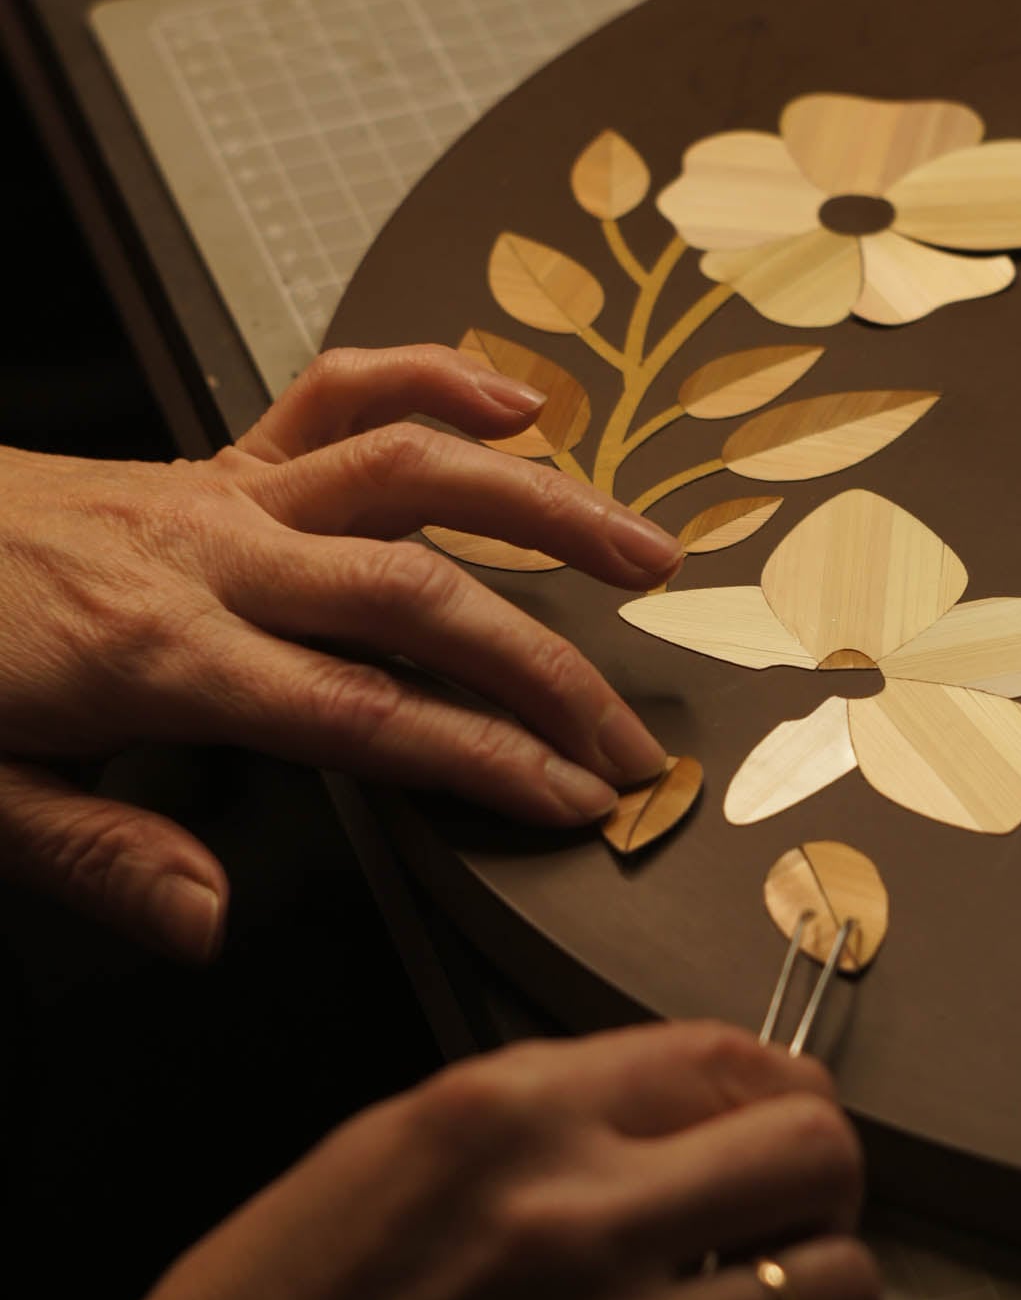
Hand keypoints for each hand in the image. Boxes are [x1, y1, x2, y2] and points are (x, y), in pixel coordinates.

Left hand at [0, 346, 681, 957]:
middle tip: (630, 732)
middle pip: (421, 597)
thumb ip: (99, 854)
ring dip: (540, 505)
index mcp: (163, 656)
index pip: (366, 712)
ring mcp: (222, 493)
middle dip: (547, 668)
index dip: (486, 757)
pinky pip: (338, 393)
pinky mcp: (215, 457)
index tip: (573, 795)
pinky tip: (514, 398)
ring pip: (410, 472)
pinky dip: (432, 377)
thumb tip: (209, 922)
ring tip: (642, 550)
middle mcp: (216, 558)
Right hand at [1, 1023, 880, 1299]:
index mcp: (506, 1116)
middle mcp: (574, 1224)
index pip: (732, 1056)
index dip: (778, 1082)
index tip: (780, 1111)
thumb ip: (556, 1109)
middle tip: (789, 1208)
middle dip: (818, 1176)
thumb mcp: (395, 1145)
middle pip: (820, 1158)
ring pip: (836, 1296)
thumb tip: (702, 1106)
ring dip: (803, 1297)